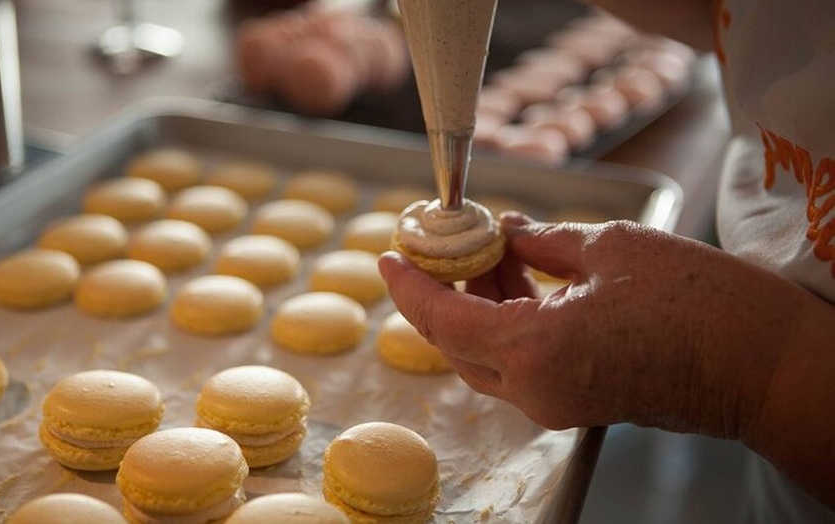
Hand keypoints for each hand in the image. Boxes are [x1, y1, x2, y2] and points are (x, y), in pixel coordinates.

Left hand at [379, 213, 791, 438]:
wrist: (762, 365)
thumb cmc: (698, 303)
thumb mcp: (611, 249)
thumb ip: (542, 242)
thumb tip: (507, 232)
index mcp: (533, 351)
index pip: (442, 320)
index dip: (410, 284)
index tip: (389, 253)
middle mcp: (533, 389)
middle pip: (457, 341)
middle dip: (444, 290)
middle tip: (446, 243)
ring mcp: (554, 402)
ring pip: (486, 354)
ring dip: (478, 303)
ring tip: (493, 248)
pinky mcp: (575, 401)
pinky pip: (518, 363)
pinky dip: (507, 322)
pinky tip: (520, 278)